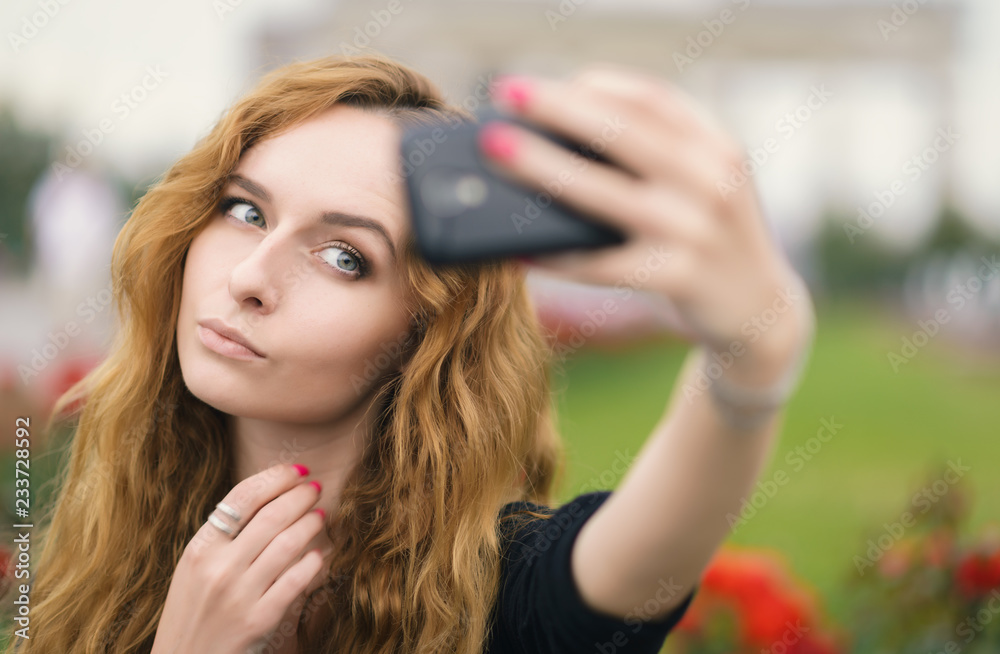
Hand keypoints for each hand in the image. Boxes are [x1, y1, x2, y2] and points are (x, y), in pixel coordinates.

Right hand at [151, 463, 327, 653]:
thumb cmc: (193, 613)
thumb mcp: (193, 569)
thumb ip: (222, 539)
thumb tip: (267, 502)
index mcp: (199, 549)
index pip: (242, 498)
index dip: (274, 478)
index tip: (296, 470)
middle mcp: (218, 568)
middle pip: (270, 517)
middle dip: (299, 497)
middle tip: (314, 488)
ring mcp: (239, 595)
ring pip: (287, 544)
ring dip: (310, 524)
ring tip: (320, 515)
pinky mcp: (259, 620)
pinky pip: (295, 581)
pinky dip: (312, 563)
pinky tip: (319, 554)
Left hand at [481, 64, 814, 380]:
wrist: (760, 312)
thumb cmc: (710, 236)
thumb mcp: (703, 184)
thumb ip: (657, 153)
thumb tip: (566, 130)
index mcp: (717, 147)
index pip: (652, 99)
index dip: (594, 85)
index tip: (543, 84)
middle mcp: (713, 180)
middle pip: (624, 132)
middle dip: (559, 109)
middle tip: (506, 94)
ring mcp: (697, 230)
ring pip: (606, 195)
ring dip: (545, 169)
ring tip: (498, 153)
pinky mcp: (680, 279)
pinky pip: (604, 264)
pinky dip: (559, 256)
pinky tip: (522, 248)